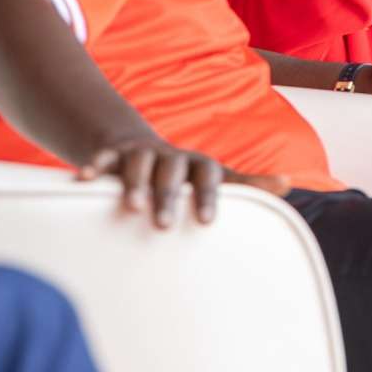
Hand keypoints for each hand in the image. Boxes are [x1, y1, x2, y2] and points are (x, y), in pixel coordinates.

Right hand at [77, 138, 288, 228]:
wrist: (137, 146)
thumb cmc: (184, 175)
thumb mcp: (215, 178)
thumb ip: (248, 184)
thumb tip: (288, 182)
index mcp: (198, 165)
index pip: (209, 176)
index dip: (209, 195)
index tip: (207, 221)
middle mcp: (171, 156)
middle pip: (173, 171)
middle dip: (169, 196)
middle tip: (163, 225)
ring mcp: (141, 153)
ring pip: (139, 163)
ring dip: (136, 183)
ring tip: (132, 207)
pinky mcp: (112, 154)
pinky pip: (103, 157)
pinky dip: (94, 166)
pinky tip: (83, 179)